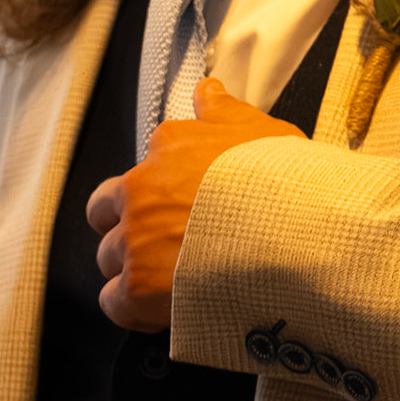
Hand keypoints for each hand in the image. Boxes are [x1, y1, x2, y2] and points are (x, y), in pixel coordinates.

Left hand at [86, 77, 304, 331]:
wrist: (292, 233)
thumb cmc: (281, 182)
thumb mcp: (260, 129)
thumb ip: (224, 111)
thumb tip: (206, 91)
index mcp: (169, 147)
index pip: (145, 165)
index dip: (163, 190)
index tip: (185, 205)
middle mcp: (141, 190)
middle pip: (107, 211)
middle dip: (128, 225)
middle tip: (165, 242)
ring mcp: (136, 240)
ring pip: (110, 257)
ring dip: (132, 267)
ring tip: (172, 279)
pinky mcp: (138, 288)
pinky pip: (114, 302)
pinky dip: (132, 309)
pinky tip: (161, 309)